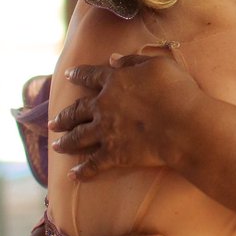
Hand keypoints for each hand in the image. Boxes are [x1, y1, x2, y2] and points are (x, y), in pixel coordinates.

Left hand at [49, 51, 201, 178]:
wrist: (183, 126)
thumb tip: (113, 59)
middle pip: (77, 110)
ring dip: (65, 142)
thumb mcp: (159, 64)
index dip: (78, 75)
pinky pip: (93, 164)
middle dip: (63, 117)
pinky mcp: (114, 155)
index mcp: (114, 82)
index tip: (68, 76)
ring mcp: (106, 132)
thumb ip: (134, 61)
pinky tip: (73, 176)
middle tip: (52, 122)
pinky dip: (82, 171)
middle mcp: (104, 106)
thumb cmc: (178, 91)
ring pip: (78, 137)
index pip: (90, 76)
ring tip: (56, 146)